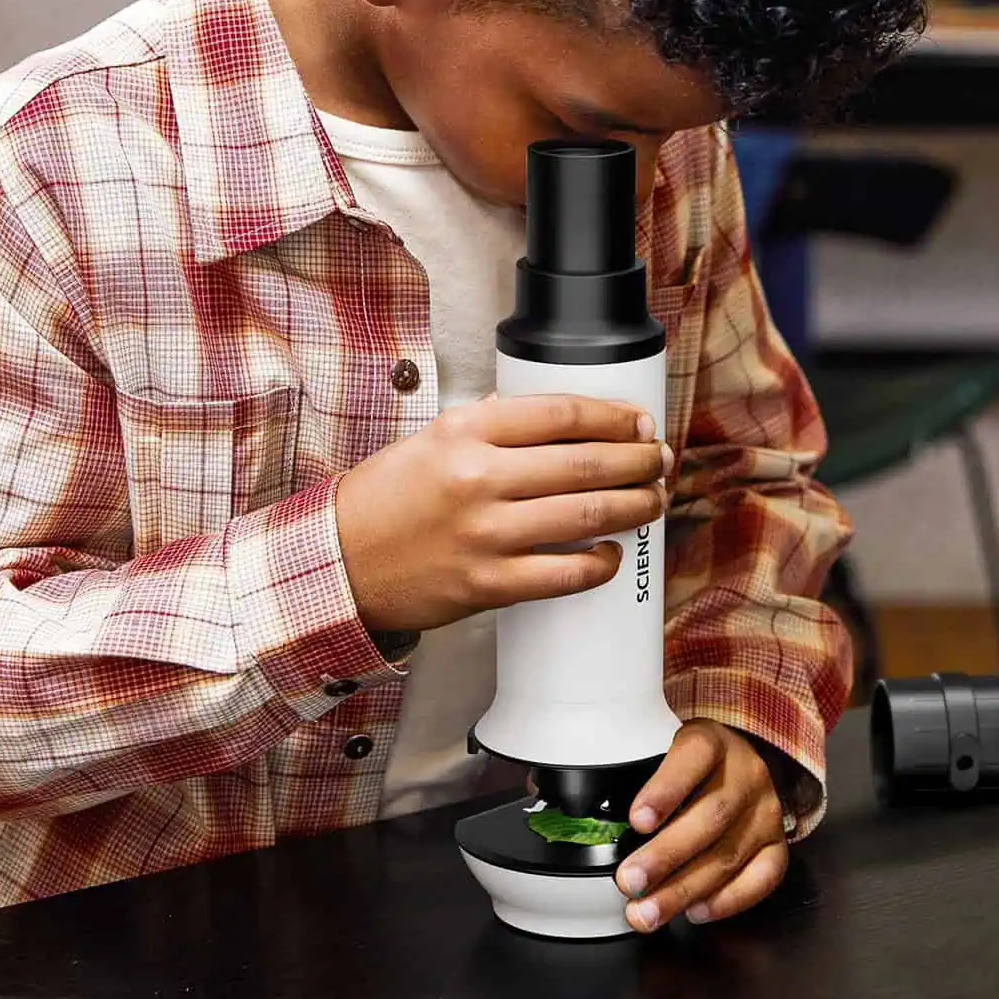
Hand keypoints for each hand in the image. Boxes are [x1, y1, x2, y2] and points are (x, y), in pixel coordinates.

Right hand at [336, 394, 669, 632]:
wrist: (339, 561)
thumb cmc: (386, 498)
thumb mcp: (431, 439)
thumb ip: (489, 425)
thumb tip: (555, 420)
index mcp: (465, 431)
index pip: (561, 414)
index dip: (614, 417)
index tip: (638, 422)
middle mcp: (478, 477)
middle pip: (585, 462)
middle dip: (637, 460)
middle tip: (658, 461)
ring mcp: (484, 534)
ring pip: (585, 515)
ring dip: (633, 506)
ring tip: (652, 500)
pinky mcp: (487, 584)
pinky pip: (563, 574)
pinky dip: (597, 563)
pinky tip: (610, 553)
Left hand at [615, 720, 788, 931]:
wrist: (740, 760)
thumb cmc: (689, 761)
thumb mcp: (665, 745)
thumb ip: (641, 770)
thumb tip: (602, 819)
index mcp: (712, 740)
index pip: (693, 757)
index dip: (666, 790)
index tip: (636, 821)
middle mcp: (746, 773)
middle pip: (711, 817)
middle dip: (666, 856)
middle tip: (630, 882)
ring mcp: (766, 811)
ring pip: (730, 854)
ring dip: (685, 889)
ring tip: (648, 911)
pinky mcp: (778, 843)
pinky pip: (763, 878)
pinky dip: (728, 901)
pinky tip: (695, 912)